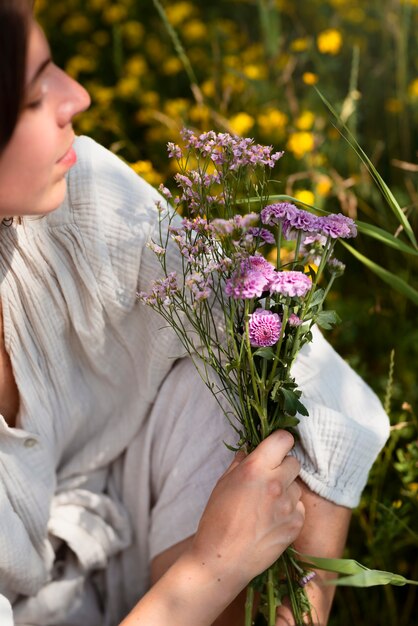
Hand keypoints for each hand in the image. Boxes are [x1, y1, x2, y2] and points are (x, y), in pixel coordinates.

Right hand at [189, 430, 304, 592]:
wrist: (222, 560)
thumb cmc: (216, 520)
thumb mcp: (223, 483)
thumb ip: (241, 463)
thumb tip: (250, 450)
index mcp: (255, 469)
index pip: (283, 439)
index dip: (279, 442)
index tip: (275, 449)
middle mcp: (275, 483)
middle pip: (294, 462)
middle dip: (283, 468)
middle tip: (269, 480)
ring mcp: (287, 505)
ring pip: (297, 487)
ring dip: (286, 491)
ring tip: (267, 505)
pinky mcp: (295, 525)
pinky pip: (299, 508)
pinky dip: (289, 512)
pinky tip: (272, 521)